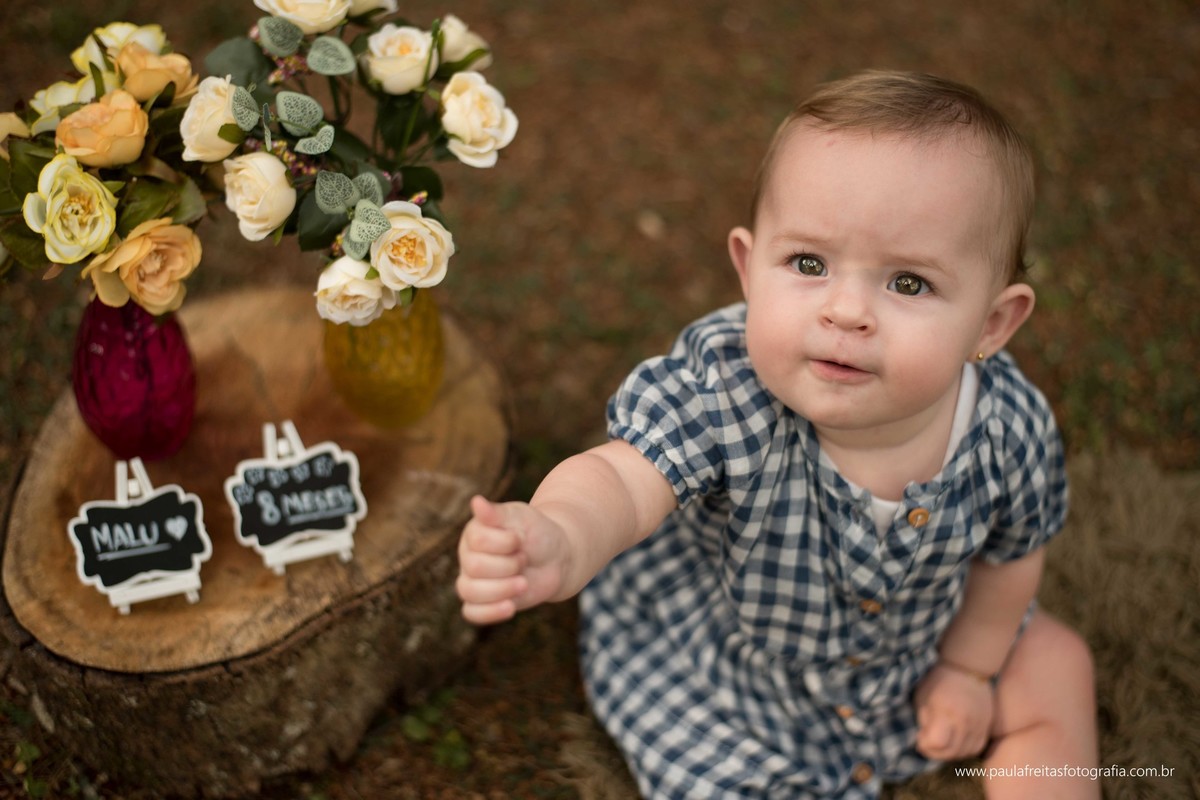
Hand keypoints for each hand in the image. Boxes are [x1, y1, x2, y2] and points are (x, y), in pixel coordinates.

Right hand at [456, 495, 569, 624]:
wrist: (556, 557)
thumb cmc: (537, 532)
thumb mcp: (522, 517)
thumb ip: (498, 514)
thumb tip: (476, 501)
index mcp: (474, 533)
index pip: (477, 541)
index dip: (504, 543)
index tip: (520, 539)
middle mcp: (468, 556)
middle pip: (474, 567)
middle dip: (507, 565)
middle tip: (524, 559)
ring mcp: (474, 580)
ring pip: (468, 591)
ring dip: (501, 589)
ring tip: (524, 583)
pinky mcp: (484, 602)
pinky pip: (472, 613)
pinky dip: (489, 612)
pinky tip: (511, 607)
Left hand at [914, 662, 994, 760]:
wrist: (967, 667)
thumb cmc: (938, 680)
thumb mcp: (923, 698)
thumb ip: (925, 721)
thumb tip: (926, 740)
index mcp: (946, 711)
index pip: (937, 742)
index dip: (925, 745)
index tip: (919, 736)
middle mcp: (966, 721)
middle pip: (951, 752)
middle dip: (935, 752)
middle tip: (927, 743)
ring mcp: (980, 724)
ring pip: (965, 753)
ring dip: (949, 753)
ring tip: (940, 742)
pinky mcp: (987, 725)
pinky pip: (976, 747)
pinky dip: (964, 750)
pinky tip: (954, 741)